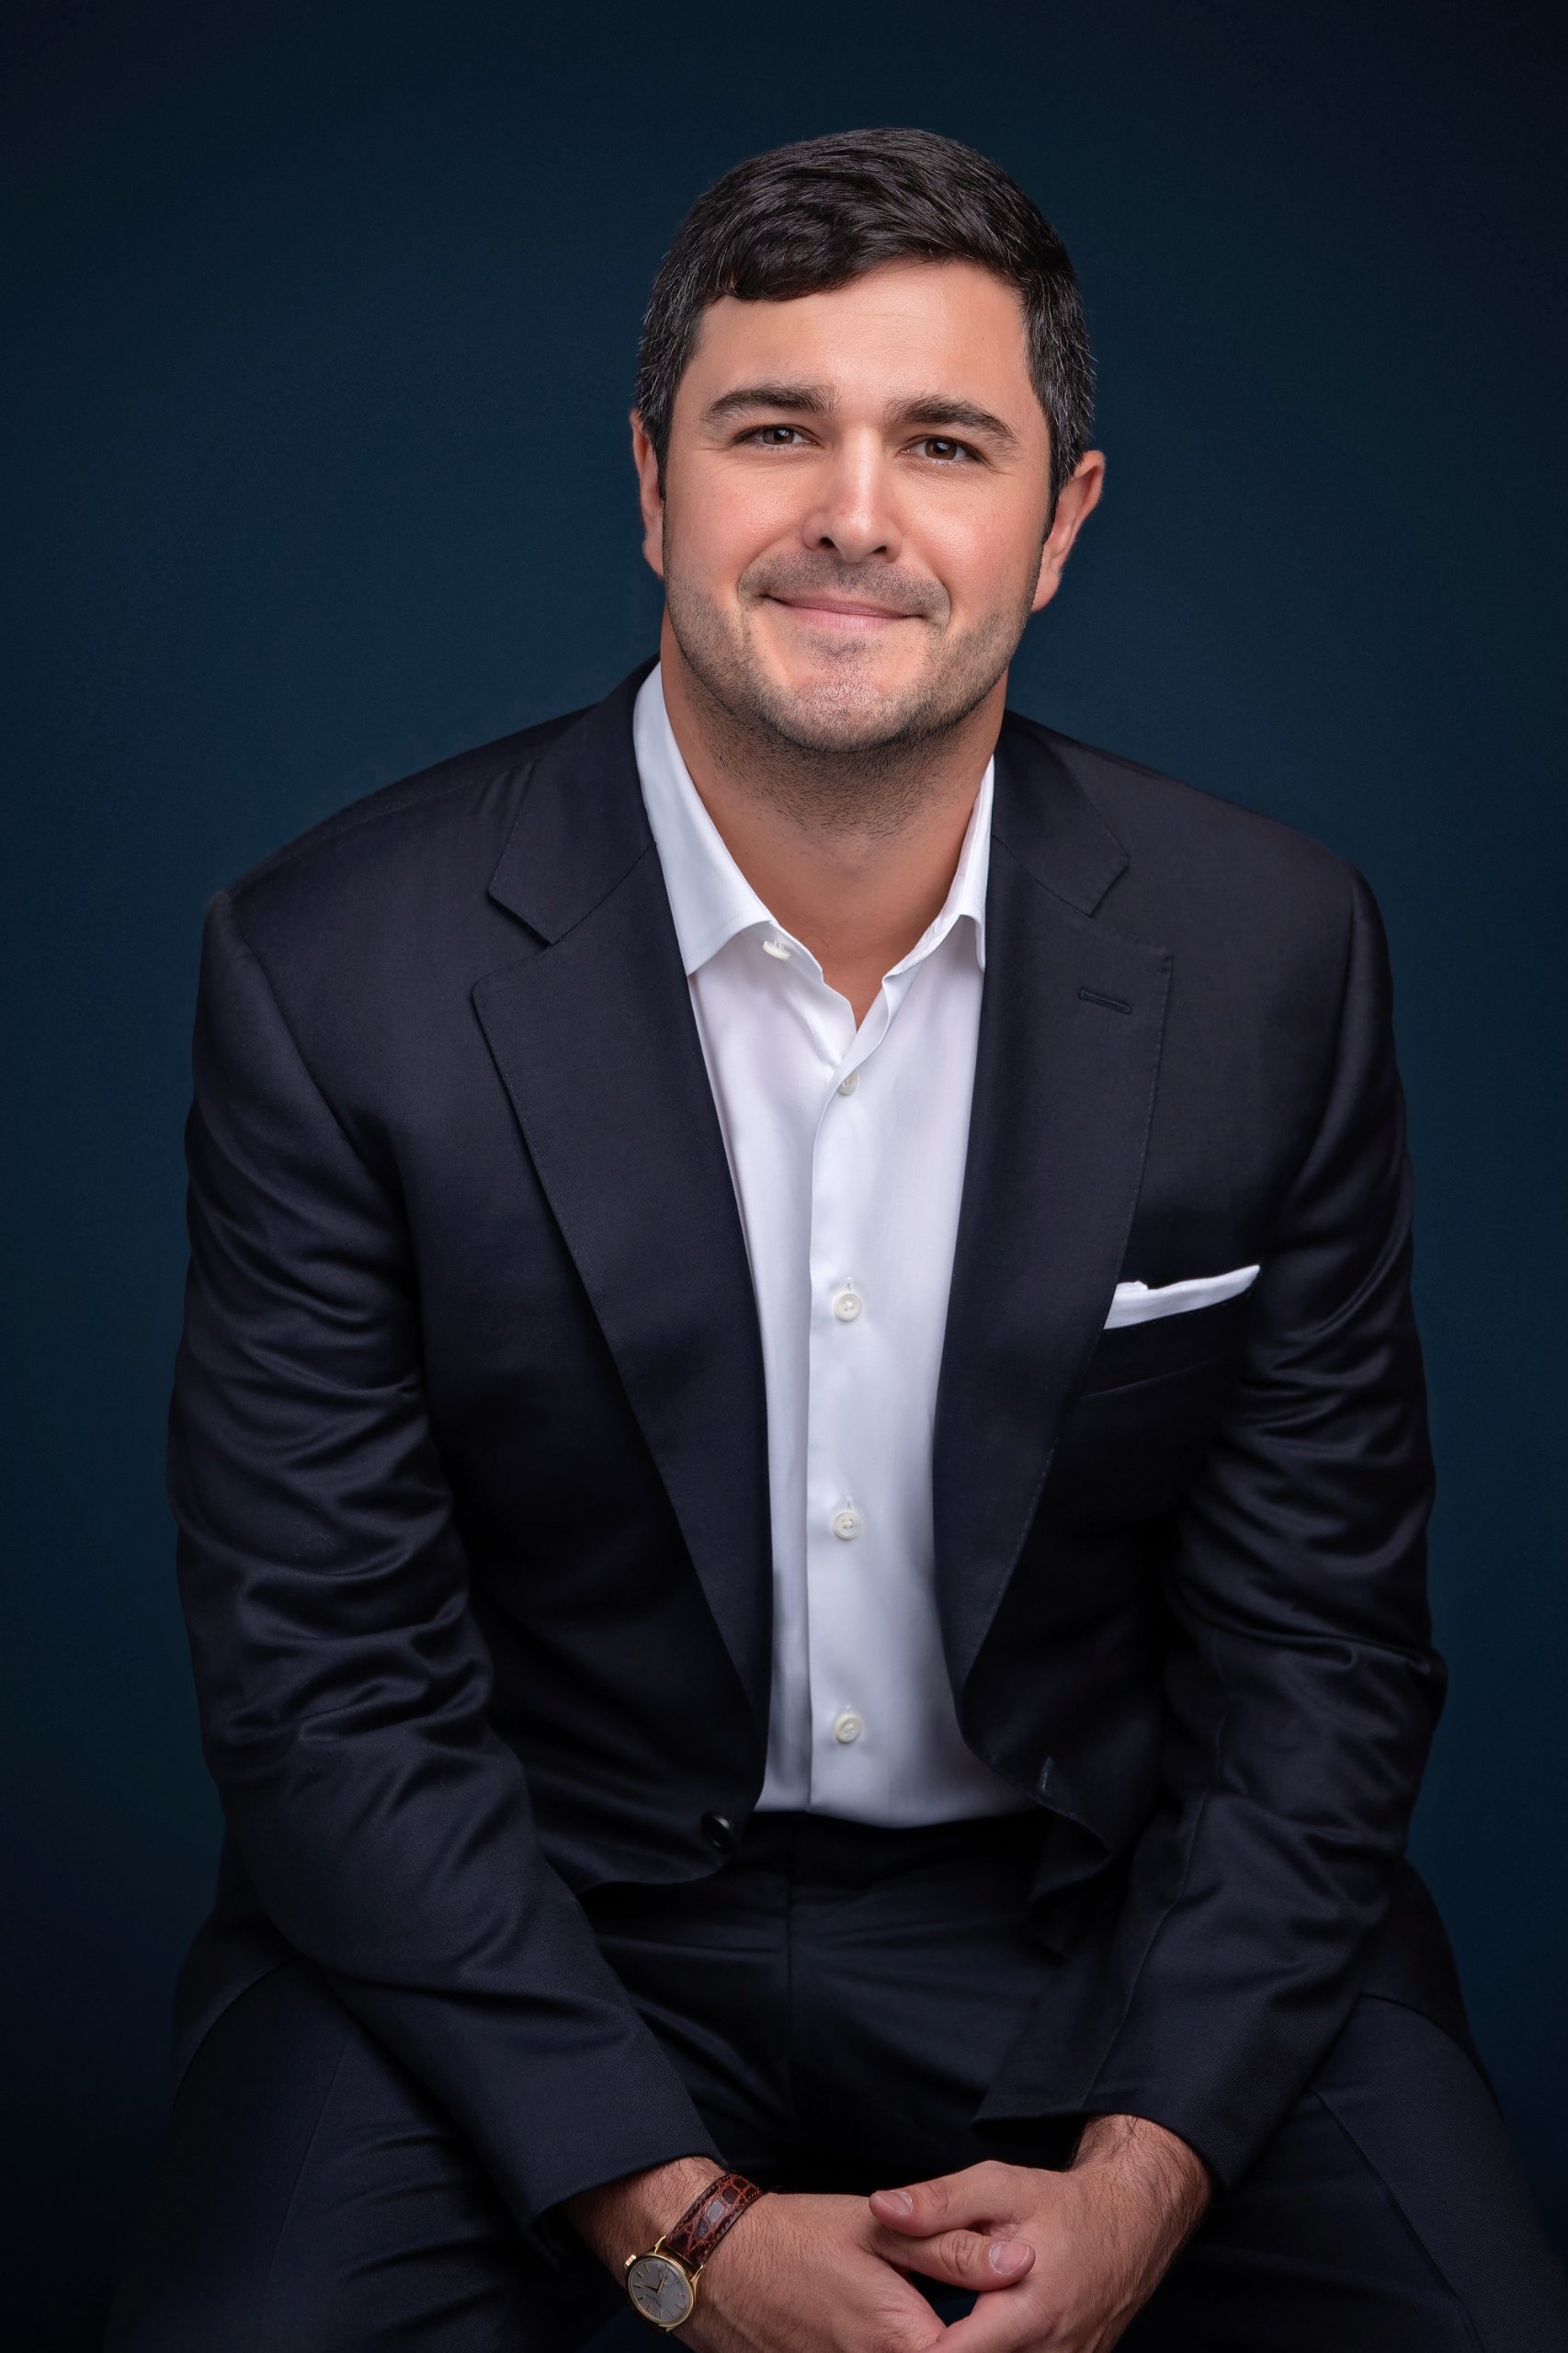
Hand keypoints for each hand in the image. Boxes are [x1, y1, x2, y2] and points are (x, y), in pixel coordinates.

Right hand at [566, 2155, 1034, 2352]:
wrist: (718, 2268)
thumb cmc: (797, 2237)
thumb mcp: (878, 2227)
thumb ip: (952, 2247)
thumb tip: (1020, 2259)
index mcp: (901, 2339)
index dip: (1002, 2336)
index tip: (1022, 2317)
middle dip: (973, 2340)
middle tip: (976, 2311)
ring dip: (938, 2343)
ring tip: (924, 2312)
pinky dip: (899, 2348)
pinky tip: (902, 2327)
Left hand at [867, 2118, 1211, 2352]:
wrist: (1129, 2225)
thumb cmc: (1059, 2206)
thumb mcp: (997, 2188)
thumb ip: (938, 2203)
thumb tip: (882, 2208)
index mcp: (1025, 2313)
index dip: (913, 2346)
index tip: (896, 2326)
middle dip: (937, 2345)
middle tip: (920, 2319)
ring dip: (969, 2347)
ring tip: (944, 2326)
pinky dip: (993, 2349)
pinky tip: (979, 2331)